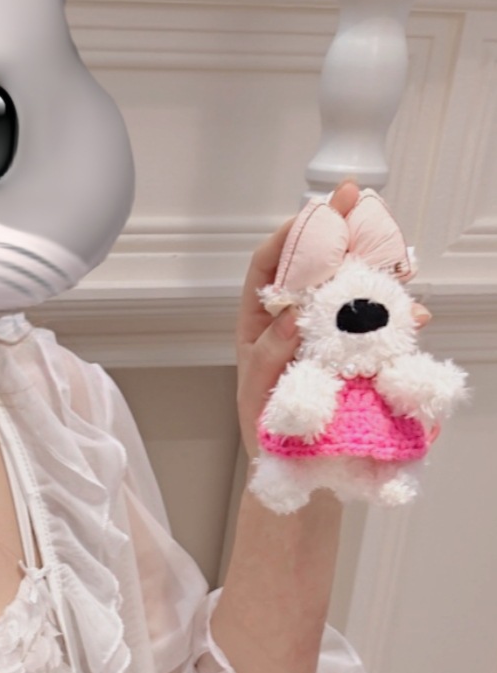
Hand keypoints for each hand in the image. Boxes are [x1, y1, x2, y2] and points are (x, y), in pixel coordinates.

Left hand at [233, 179, 432, 458]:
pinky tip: (413, 316)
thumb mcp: (259, 388)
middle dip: (339, 232)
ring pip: (350, 289)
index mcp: (261, 322)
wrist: (295, 470)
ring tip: (396, 253)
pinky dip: (398, 318)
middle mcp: (294, 321)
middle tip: (359, 202)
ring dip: (374, 267)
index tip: (312, 213)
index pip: (269, 266)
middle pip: (315, 265)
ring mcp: (327, 335)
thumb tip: (291, 312)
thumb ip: (272, 351)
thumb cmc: (266, 428)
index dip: (289, 235)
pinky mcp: (356, 354)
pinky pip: (377, 327)